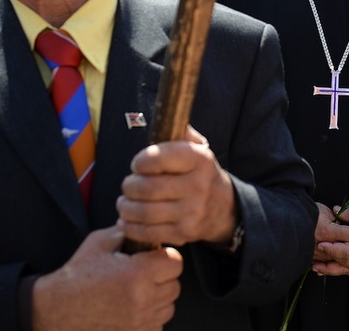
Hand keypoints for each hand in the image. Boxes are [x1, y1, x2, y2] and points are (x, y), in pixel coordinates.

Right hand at [32, 227, 181, 330]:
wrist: (56, 310)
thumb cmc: (78, 274)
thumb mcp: (100, 242)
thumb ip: (128, 232)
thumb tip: (147, 226)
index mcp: (138, 273)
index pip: (175, 262)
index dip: (165, 257)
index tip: (152, 257)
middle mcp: (143, 300)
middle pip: (175, 285)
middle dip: (162, 277)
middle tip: (141, 274)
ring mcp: (140, 322)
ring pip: (169, 306)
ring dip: (158, 298)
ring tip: (135, 291)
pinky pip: (158, 324)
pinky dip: (149, 317)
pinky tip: (131, 308)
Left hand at [117, 128, 236, 246]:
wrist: (224, 208)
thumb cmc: (201, 174)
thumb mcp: (199, 149)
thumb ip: (181, 132)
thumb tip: (167, 113)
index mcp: (200, 160)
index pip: (159, 158)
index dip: (140, 161)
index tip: (137, 164)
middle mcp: (198, 186)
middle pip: (147, 188)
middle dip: (129, 186)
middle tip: (128, 185)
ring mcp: (192, 212)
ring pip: (144, 212)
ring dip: (126, 207)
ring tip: (124, 202)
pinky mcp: (184, 234)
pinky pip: (148, 232)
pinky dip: (131, 227)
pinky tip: (127, 221)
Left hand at [310, 202, 348, 278]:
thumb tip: (336, 210)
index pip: (346, 250)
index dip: (332, 249)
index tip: (320, 245)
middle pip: (344, 264)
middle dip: (328, 264)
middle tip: (312, 262)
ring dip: (333, 270)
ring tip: (318, 269)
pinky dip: (343, 270)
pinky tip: (333, 269)